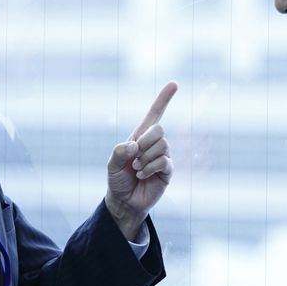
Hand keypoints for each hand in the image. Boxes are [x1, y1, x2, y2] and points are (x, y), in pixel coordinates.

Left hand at [105, 81, 177, 239]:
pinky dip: (150, 168)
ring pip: (162, 146)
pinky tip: (143, 175)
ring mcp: (163, 156)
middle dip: (145, 141)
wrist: (125, 201)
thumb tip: (135, 145)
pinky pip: (164, 161)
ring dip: (146, 158)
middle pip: (159, 129)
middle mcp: (153, 144)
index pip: (155, 114)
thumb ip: (119, 152)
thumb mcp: (112, 165)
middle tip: (135, 156)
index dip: (164, 99)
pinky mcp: (167, 170)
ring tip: (137, 169)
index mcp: (140, 137)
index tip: (175, 84)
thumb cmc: (118, 180)